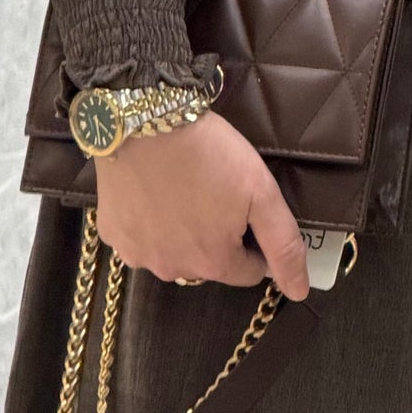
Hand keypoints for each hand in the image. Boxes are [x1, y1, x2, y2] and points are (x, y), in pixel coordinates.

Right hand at [95, 112, 310, 299]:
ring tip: (182, 192)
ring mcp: (138, 254)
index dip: (254, 242)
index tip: (246, 210)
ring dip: (181, 234)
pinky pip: (139, 239)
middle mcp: (174, 269)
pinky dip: (148, 224)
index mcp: (214, 262)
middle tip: (213, 194)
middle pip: (209, 263)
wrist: (147, 121)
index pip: (248, 271)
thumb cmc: (210, 154)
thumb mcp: (261, 193)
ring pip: (173, 253)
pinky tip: (152, 194)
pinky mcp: (112, 235)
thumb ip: (283, 245)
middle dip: (217, 237)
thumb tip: (299, 291)